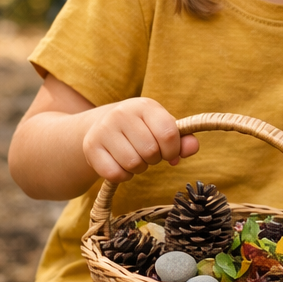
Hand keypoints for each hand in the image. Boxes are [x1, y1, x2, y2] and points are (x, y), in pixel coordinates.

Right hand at [81, 98, 197, 182]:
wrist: (103, 126)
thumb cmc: (143, 129)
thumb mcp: (163, 128)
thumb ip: (183, 139)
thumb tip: (192, 147)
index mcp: (145, 106)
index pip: (168, 134)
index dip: (173, 150)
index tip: (169, 152)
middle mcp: (121, 113)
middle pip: (150, 151)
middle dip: (155, 159)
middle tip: (148, 153)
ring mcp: (103, 129)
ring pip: (133, 164)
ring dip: (139, 168)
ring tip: (135, 157)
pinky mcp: (90, 147)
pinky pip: (115, 174)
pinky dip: (123, 175)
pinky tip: (121, 164)